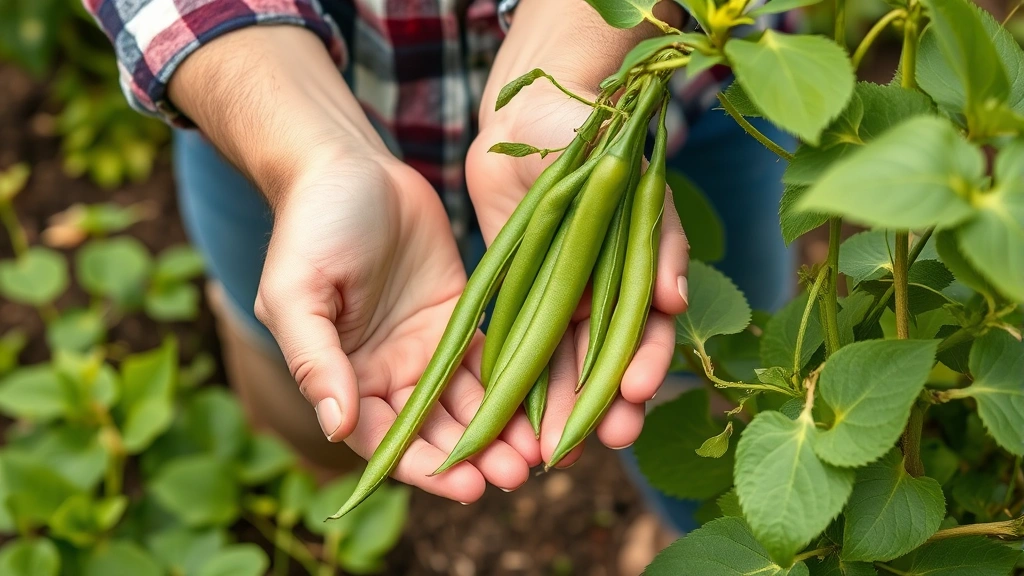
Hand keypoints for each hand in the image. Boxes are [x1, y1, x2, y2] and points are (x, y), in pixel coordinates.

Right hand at [255, 150, 539, 499]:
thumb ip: (314, 360)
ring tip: (539, 454)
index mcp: (346, 375)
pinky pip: (492, 357)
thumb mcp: (298, 291)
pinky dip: (516, 382)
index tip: (466, 487)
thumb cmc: (312, 224)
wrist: (350, 164)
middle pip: (434, 430)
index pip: (384, 438)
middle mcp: (389, 371)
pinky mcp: (462, 316)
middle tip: (517, 476)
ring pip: (468, 402)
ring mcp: (428, 346)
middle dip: (472, 456)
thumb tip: (335, 427)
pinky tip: (546, 401)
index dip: (424, 466)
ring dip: (501, 430)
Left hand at [466, 0, 688, 465]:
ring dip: (553, 412)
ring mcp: (557, 304)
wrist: (528, 122)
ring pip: (557, 370)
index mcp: (634, 278)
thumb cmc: (591, 139)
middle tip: (580, 448)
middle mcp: (599, 299)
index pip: (642, 334)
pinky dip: (512, 385)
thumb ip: (656, 237)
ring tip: (544, 455)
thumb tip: (674, 301)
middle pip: (599, 366)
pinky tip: (505, 419)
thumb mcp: (632, 181)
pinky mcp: (517, 303)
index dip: (640, 367)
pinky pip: (513, 350)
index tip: (632, 397)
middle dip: (593, 410)